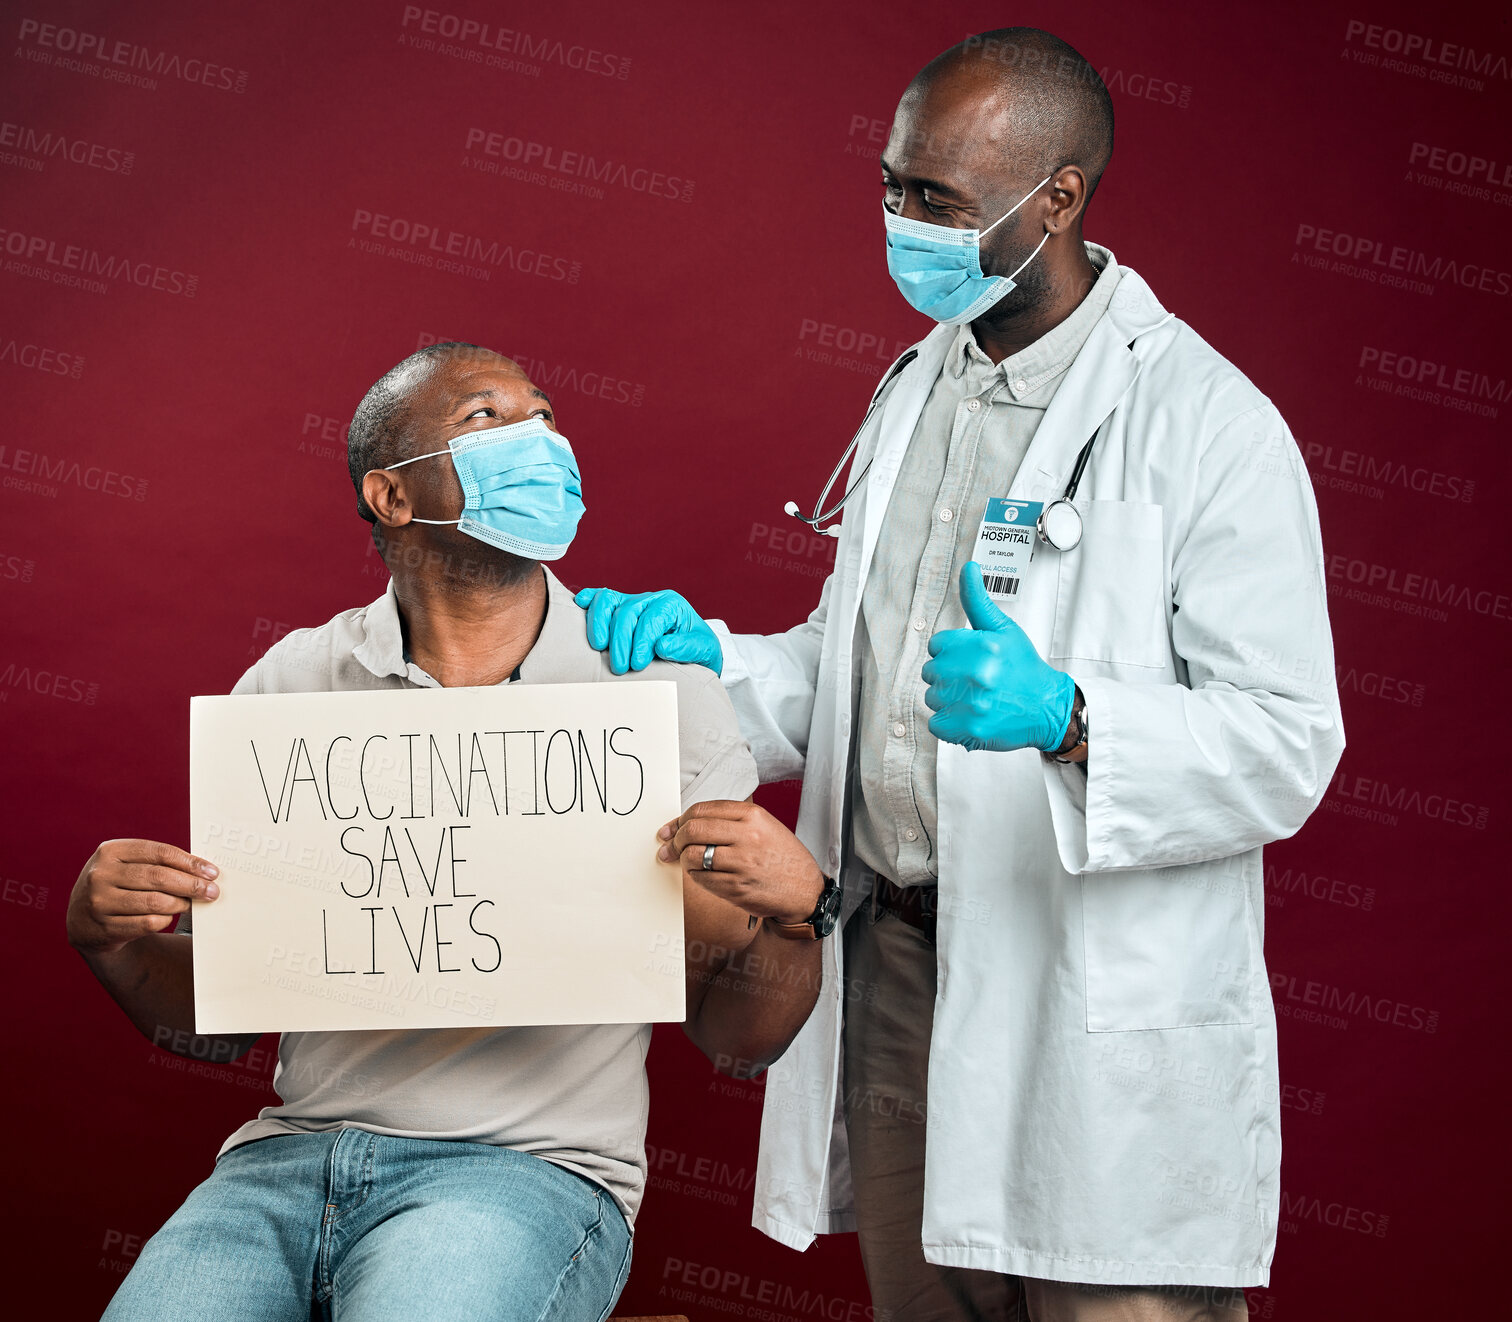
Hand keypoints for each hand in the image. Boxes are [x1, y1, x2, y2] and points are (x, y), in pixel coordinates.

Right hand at [66, 839, 219, 956]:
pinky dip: (165, 920)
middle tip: (212, 892)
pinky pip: (147, 923)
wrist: (83, 921)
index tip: (212, 872)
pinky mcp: (103, 928)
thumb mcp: (128, 865)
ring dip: (180, 904)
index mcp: (110, 851)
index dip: (190, 862)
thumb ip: (158, 863)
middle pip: (159, 877)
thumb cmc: (118, 885)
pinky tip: (168, 916)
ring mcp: (99, 902)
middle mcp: (100, 874)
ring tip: (191, 904)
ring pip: (155, 902)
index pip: (160, 852)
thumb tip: (203, 869)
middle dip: (191, 885)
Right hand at [574, 587, 722, 674]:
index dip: (642, 641)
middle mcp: (650, 599)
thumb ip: (686, 647)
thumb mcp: (703, 650)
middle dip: (621, 640)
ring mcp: (632, 602)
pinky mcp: (618, 609)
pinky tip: (579, 604)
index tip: (637, 664)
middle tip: (620, 668)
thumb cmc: (698, 650)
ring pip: (609, 601)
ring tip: (598, 647)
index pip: (651, 618)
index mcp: (671, 605)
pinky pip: (600, 598)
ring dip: (599, 623)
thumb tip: (661, 646)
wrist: (694, 651)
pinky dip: (589, 600)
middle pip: (628, 611)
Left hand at [657, 801, 823, 923]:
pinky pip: (702, 879)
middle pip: (692, 830)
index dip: (680, 820)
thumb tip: (689, 823)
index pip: (702, 810)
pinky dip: (695, 877)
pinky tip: (702, 874)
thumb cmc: (782, 856)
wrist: (804, 889)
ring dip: (684, 860)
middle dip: (676, 839)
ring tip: (688, 862)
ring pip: (693, 856)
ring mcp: (742, 863)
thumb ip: (730, 820)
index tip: (672, 828)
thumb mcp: (764, 825)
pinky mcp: (737, 888)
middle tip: (673, 846)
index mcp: (752, 816)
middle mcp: (747, 836)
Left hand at [921, 561, 1075, 752]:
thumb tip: (968, 568)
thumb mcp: (1004, 629)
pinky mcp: (968, 729)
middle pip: (931, 672)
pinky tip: (970, 714)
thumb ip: (978, 600)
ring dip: (948, 700)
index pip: (937, 646)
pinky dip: (949, 723)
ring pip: (932, 698)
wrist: (1047, 707)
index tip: (971, 660)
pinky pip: (937, 724)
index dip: (952, 653)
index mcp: (981, 645)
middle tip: (976, 680)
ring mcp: (971, 703)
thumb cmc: (1023, 668)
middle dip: (949, 675)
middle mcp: (975, 673)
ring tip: (975, 697)